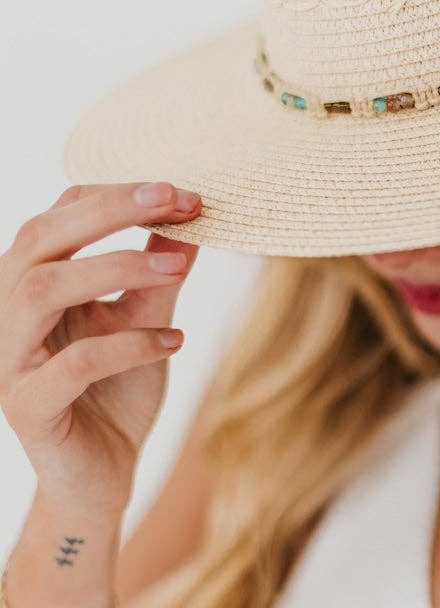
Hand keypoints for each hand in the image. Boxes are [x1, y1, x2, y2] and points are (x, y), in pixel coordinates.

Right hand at [0, 181, 200, 517]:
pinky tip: (175, 342)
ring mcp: (9, 360)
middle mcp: (9, 313)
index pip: (60, 214)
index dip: (118, 194)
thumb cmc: (120, 387)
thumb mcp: (148, 316)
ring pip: (40, 291)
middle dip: (110, 211)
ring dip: (116, 268)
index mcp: (34, 282)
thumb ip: (161, 270)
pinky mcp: (25, 407)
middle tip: (175, 200)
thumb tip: (192, 215)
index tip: (183, 193)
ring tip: (180, 269)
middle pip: (39, 238)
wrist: (103, 475)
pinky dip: (129, 345)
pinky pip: (72, 364)